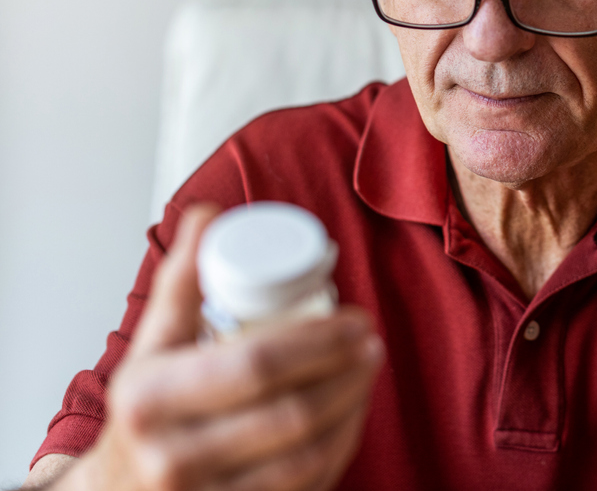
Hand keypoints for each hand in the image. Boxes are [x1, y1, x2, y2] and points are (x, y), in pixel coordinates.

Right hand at [63, 205, 382, 490]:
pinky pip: (307, 487)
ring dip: (353, 408)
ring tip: (369, 371)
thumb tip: (207, 214)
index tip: (355, 318)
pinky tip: (352, 416)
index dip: (320, 340)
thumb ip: (181, 281)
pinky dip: (339, 448)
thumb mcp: (151, 347)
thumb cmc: (143, 412)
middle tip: (371, 341)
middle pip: (291, 413)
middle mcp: (174, 457)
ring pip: (307, 456)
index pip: (255, 364)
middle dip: (347, 373)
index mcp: (151, 399)